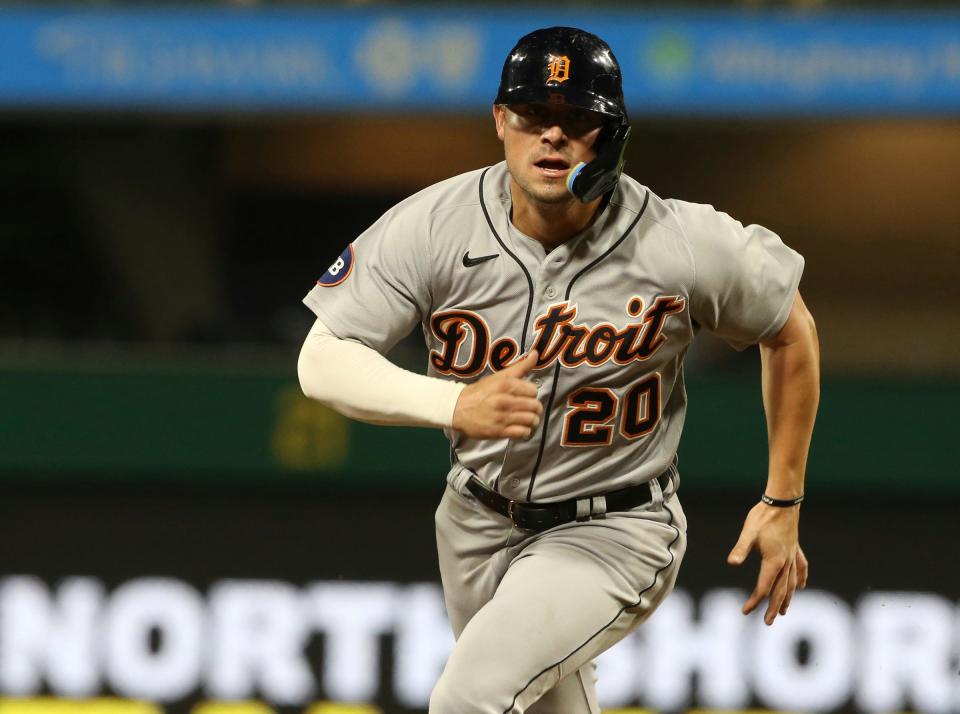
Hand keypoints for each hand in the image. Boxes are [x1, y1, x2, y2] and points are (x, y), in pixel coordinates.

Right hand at [452, 351, 542, 438]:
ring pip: (531, 420)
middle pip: (534, 406)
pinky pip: (522, 433)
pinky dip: (525, 432)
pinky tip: (520, 428)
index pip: (533, 390)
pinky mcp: (499, 432)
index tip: (525, 396)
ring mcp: (502, 417)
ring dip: (532, 421)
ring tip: (527, 419)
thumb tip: (535, 354)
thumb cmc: (480, 392)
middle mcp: (504, 400)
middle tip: (528, 409)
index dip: (531, 393)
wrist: (457, 409)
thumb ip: (520, 366)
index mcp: (505, 385)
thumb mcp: (499, 376)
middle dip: (534, 408)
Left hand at [727, 502, 808, 625]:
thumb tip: (731, 563)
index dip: (754, 601)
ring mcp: (792, 556)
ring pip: (792, 583)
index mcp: (774, 561)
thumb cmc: (763, 516)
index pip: (763, 587)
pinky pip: (801, 568)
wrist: (782, 501)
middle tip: (769, 622)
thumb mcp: (748, 533)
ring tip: (784, 611)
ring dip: (787, 597)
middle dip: (774, 607)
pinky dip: (801, 579)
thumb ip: (740, 549)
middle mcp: (786, 562)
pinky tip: (802, 586)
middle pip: (780, 590)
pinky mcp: (794, 548)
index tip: (745, 611)